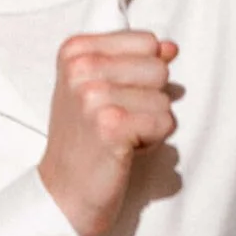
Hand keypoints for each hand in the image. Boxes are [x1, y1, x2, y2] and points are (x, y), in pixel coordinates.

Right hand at [40, 30, 179, 235]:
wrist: (64, 192)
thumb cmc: (85, 141)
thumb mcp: (100, 88)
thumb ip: (135, 61)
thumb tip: (171, 48)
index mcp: (75, 50)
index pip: (148, 42)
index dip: (143, 76)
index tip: (113, 98)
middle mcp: (81, 67)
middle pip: (159, 69)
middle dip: (149, 100)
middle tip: (117, 122)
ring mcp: (94, 95)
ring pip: (165, 99)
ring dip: (150, 125)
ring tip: (119, 137)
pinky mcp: (111, 125)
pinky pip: (165, 123)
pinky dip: (152, 143)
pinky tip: (124, 151)